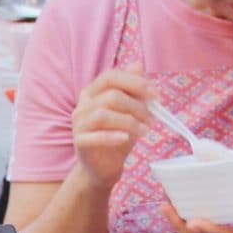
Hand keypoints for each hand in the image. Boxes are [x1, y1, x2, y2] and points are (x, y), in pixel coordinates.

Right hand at [71, 69, 153, 191]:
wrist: (104, 166)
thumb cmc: (117, 136)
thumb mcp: (129, 111)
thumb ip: (132, 89)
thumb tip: (138, 65)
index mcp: (92, 92)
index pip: (110, 77)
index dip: (134, 82)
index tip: (154, 94)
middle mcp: (82, 105)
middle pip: (111, 96)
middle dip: (137, 106)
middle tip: (151, 118)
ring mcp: (78, 124)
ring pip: (103, 114)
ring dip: (129, 122)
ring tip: (144, 131)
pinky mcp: (79, 142)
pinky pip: (96, 135)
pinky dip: (113, 136)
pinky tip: (126, 139)